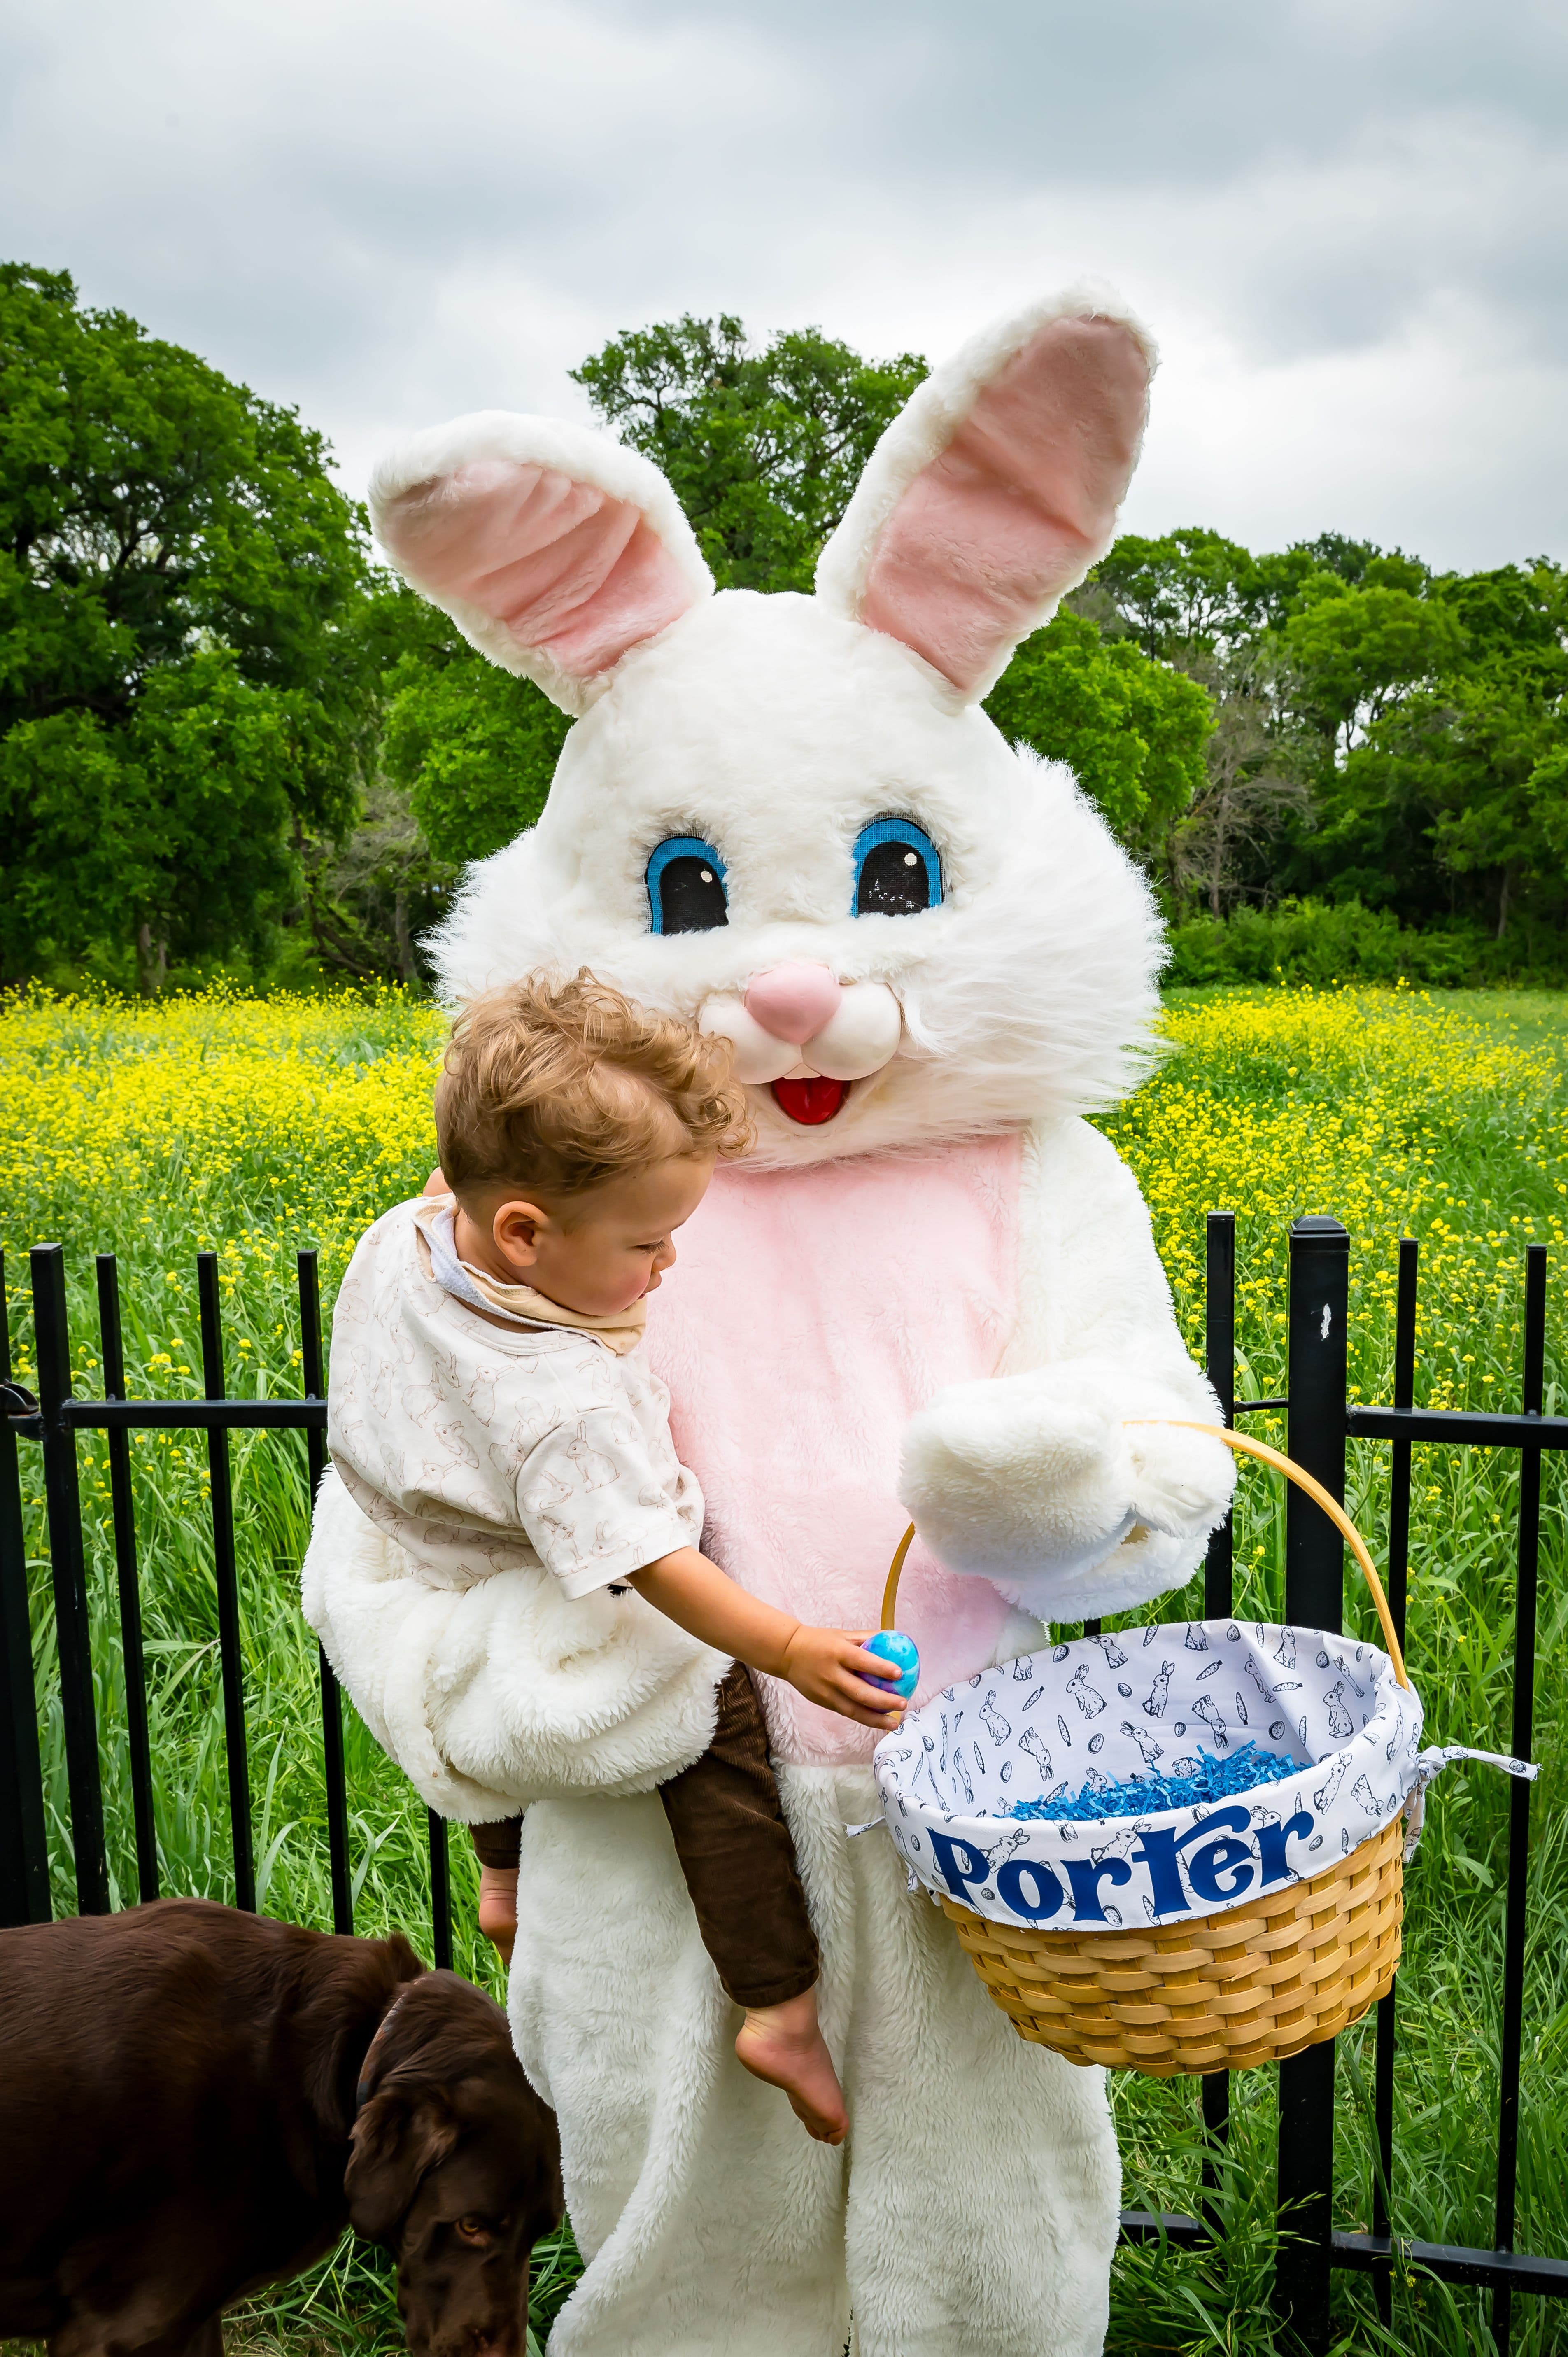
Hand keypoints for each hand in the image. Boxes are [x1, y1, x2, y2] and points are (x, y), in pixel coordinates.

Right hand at [779, 1624, 907, 1730]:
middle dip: (884, 1701)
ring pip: (854, 1710)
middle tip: (903, 1703)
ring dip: (876, 1718)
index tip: (900, 1674)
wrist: (788, 1653)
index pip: (862, 1661)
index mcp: (838, 1652)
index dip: (881, 1668)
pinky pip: (847, 1712)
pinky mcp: (823, 1702)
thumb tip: (895, 1638)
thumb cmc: (820, 1642)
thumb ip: (866, 1638)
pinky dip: (864, 1718)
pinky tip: (879, 1721)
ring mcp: (826, 1691)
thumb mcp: (842, 1635)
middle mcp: (832, 1674)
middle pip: (860, 1692)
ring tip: (894, 1723)